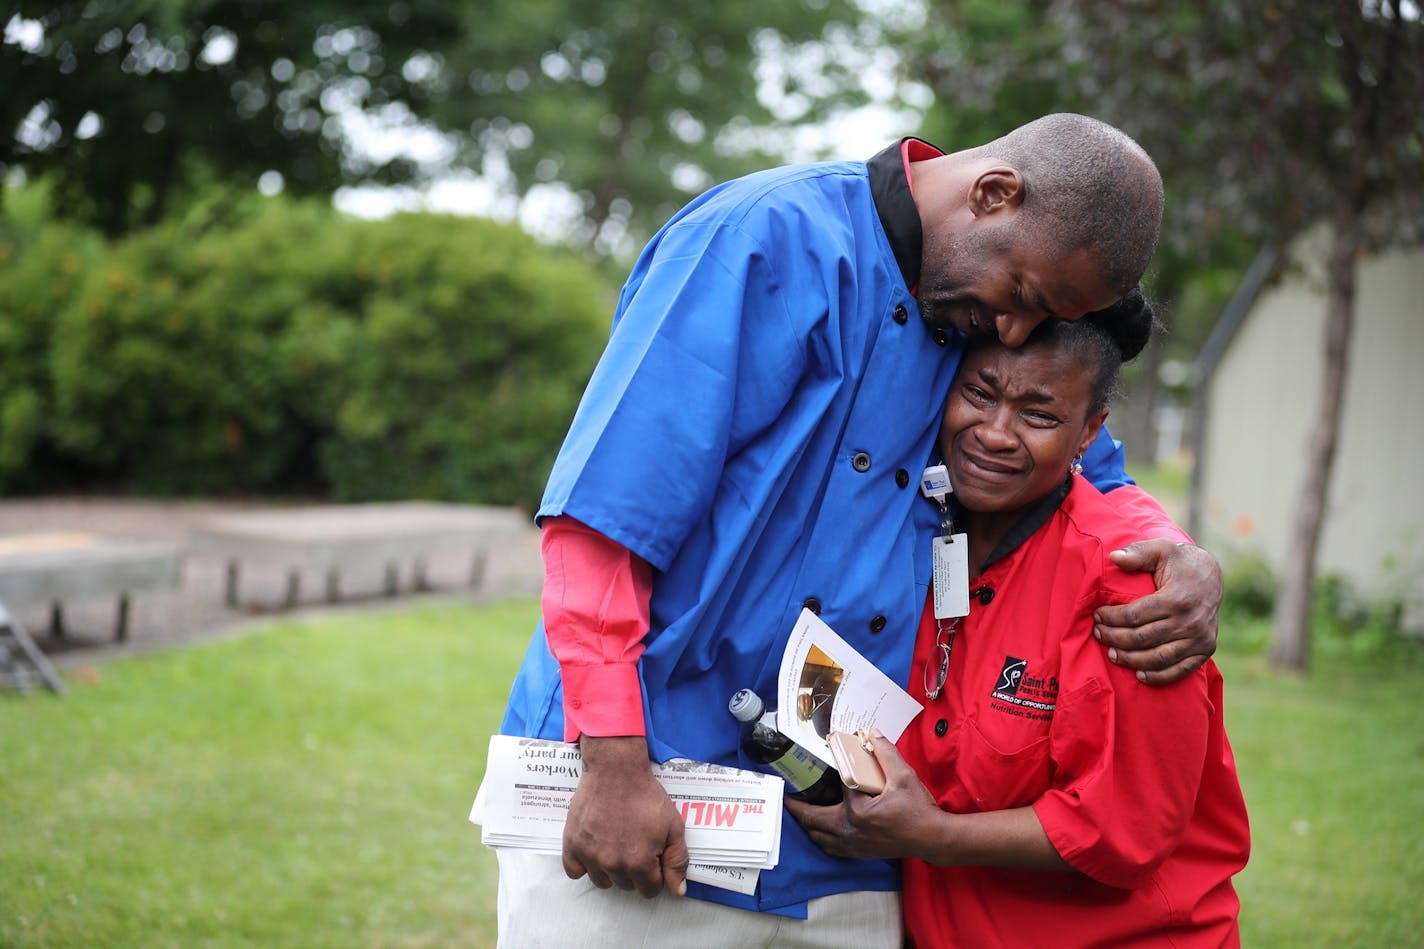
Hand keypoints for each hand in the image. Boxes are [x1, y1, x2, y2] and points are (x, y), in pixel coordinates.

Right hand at [563, 736, 688, 897]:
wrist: (616, 770)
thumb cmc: (645, 795)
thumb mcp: (673, 827)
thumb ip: (677, 861)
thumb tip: (677, 890)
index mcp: (639, 863)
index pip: (649, 890)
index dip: (655, 874)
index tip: (653, 858)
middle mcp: (613, 864)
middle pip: (626, 886)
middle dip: (634, 870)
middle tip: (635, 844)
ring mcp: (590, 856)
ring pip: (602, 881)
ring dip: (611, 870)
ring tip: (616, 845)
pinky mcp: (572, 844)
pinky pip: (574, 871)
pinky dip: (583, 865)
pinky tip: (594, 850)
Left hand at [785, 732, 940, 860]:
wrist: (932, 838)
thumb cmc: (918, 810)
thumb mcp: (904, 777)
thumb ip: (886, 753)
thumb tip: (873, 733)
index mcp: (857, 811)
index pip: (838, 784)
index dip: (832, 767)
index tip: (824, 755)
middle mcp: (850, 830)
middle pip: (813, 820)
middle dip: (797, 809)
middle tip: (787, 797)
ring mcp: (853, 845)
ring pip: (819, 837)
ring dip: (808, 825)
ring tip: (800, 812)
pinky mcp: (859, 853)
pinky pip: (831, 848)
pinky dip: (821, 838)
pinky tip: (820, 832)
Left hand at [1095, 538, 1221, 684]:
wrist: (1211, 576)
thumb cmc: (1180, 562)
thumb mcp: (1161, 549)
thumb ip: (1137, 553)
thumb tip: (1114, 557)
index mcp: (1176, 599)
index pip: (1135, 616)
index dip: (1112, 618)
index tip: (1097, 615)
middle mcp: (1190, 622)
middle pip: (1142, 639)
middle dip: (1115, 638)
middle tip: (1099, 634)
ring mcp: (1200, 639)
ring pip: (1157, 658)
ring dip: (1131, 660)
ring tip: (1112, 654)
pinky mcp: (1205, 650)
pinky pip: (1180, 670)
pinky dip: (1159, 676)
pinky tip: (1139, 675)